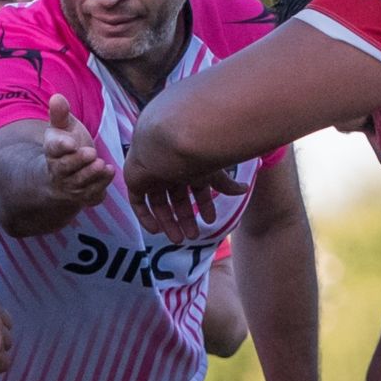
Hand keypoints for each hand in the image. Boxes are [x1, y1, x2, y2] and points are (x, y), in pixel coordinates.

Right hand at [44, 94, 114, 206]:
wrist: (64, 173)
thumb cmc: (66, 143)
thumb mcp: (62, 127)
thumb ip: (60, 114)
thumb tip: (57, 97)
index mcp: (52, 151)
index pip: (54, 149)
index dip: (62, 146)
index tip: (71, 143)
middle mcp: (58, 171)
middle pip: (66, 168)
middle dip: (79, 162)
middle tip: (92, 154)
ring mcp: (70, 186)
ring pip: (79, 184)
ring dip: (92, 175)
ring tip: (103, 165)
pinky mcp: (84, 197)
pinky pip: (91, 195)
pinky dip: (100, 187)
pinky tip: (109, 173)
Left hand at [123, 153, 246, 243]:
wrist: (166, 140)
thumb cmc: (193, 152)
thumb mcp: (212, 172)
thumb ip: (225, 184)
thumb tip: (245, 190)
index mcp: (188, 164)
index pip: (195, 187)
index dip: (203, 204)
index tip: (211, 221)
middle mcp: (170, 169)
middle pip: (177, 198)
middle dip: (185, 218)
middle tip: (193, 236)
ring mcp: (152, 174)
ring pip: (159, 203)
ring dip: (168, 222)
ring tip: (178, 240)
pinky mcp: (135, 180)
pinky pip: (138, 202)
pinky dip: (146, 217)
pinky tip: (157, 230)